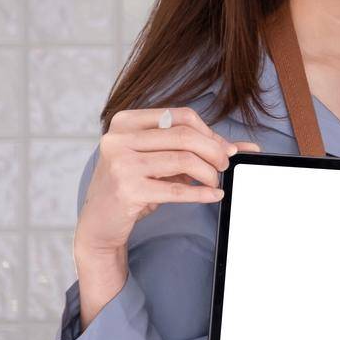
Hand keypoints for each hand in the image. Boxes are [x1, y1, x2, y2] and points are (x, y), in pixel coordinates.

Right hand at [73, 105, 259, 264]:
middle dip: (213, 150)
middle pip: (184, 135)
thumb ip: (192, 149)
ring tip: (216, 182)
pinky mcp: (127, 190)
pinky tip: (213, 195)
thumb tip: (241, 147)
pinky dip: (201, 193)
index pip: (179, 116)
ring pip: (183, 160)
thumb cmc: (131, 185)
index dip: (208, 131)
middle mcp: (119, 138)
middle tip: (225, 165)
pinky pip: (176, 189)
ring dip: (209, 173)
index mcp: (125, 122)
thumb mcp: (156, 159)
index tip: (224, 148)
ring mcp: (121, 164)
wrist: (98, 223)